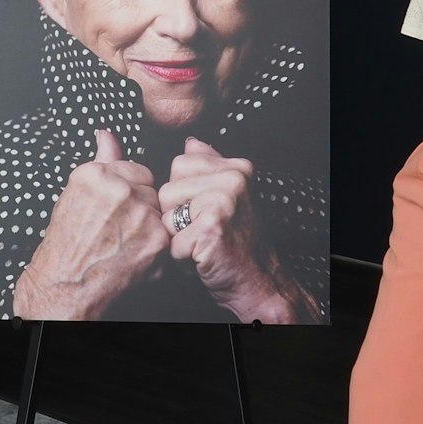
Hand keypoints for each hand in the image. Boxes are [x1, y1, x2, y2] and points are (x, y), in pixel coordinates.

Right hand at [13, 129, 169, 319]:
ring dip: (149, 227)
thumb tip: (107, 134)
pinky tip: (133, 256)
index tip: (116, 210)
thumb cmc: (65, 245)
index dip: (128, 192)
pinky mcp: (156, 239)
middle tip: (117, 230)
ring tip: (123, 243)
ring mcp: (140, 213)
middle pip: (151, 189)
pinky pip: (166, 235)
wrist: (65, 287)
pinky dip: (155, 248)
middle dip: (140, 207)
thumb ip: (99, 161)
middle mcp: (119, 189)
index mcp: (96, 174)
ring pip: (160, 211)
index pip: (135, 170)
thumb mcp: (73, 195)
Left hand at [159, 137, 300, 323]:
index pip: (178, 164)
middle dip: (176, 217)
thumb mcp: (224, 198)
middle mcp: (233, 180)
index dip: (183, 195)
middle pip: (167, 190)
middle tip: (203, 230)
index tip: (205, 212)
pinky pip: (172, 242)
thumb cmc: (235, 244)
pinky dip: (182, 258)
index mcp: (235, 168)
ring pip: (166, 216)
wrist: (257, 282)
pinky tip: (203, 257)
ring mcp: (224, 202)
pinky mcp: (212, 227)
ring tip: (202, 243)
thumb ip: (207, 166)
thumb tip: (190, 141)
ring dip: (177, 238)